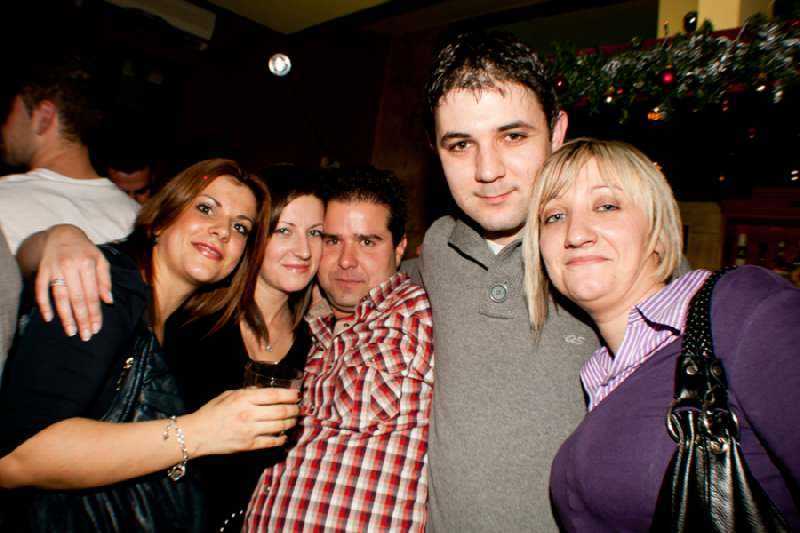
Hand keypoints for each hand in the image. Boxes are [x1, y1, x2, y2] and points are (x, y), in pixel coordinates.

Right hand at [35, 225, 110, 340]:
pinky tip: (49, 318)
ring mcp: (55, 269)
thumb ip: (105, 280)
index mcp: (88, 264)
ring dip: (65, 317)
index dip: (95, 313)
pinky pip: (41, 290)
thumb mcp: (101, 260)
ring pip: (60, 297)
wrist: (63, 234)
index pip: (92, 294)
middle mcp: (70, 266)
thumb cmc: (86, 250)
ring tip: (71, 332)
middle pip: (77, 298)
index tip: (97, 328)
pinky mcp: (42, 271)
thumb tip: (109, 301)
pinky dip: (44, 305)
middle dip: (82, 319)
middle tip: (85, 335)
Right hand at [181, 388, 300, 456]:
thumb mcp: (228, 395)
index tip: (297, 395)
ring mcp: (250, 431)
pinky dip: (282, 438)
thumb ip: (247, 392)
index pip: (274, 395)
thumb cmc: (212, 412)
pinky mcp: (249, 445)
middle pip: (281, 411)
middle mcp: (249, 414)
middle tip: (299, 408)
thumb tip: (264, 390)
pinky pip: (272, 442)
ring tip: (294, 420)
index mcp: (244, 399)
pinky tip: (284, 435)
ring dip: (291, 423)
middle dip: (294, 409)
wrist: (197, 434)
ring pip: (280, 426)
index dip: (289, 395)